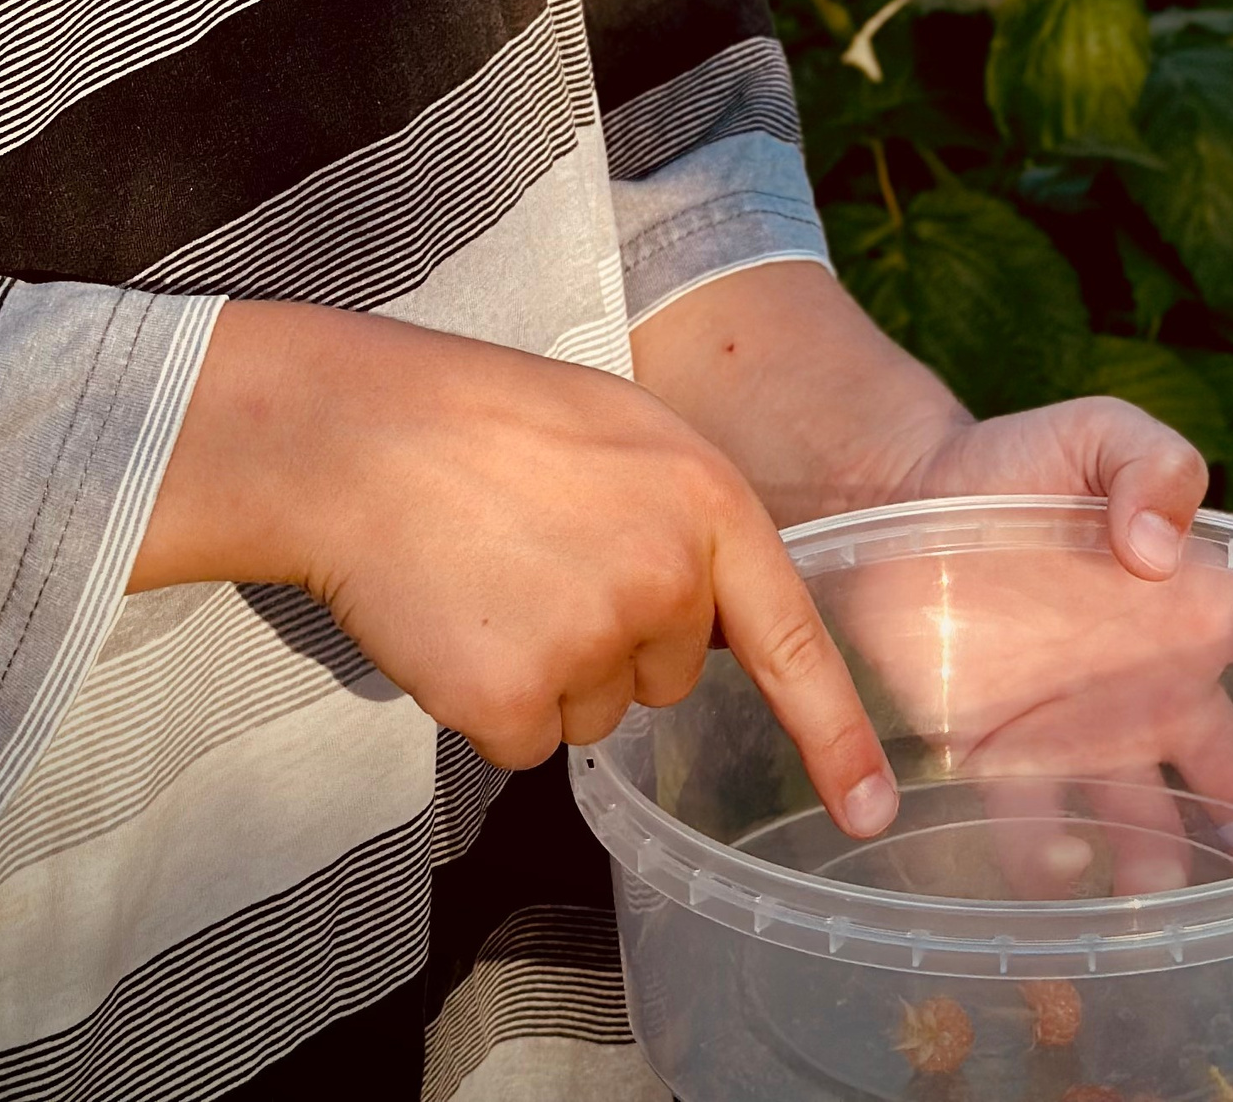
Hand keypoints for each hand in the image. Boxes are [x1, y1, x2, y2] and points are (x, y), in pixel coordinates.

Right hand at [132, 299, 896, 835]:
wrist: (364, 436)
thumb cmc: (490, 421)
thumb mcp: (628, 433)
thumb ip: (688, 520)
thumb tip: (710, 612)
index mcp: (710, 504)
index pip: (790, 641)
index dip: (835, 736)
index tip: (868, 811)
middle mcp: (668, 580)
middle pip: (666, 677)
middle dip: (612, 634)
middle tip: (540, 551)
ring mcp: (591, 643)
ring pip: (593, 714)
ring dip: (548, 667)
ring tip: (493, 574)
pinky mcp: (513, 701)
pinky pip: (528, 743)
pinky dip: (491, 702)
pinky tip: (457, 623)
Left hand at [859, 398, 1232, 895]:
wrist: (896, 499)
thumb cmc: (1007, 463)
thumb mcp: (1089, 428)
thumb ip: (1148, 461)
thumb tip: (1161, 550)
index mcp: (1192, 602)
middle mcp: (1151, 679)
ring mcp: (1083, 727)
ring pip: (1149, 824)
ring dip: (1165, 869)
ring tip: (1164, 899)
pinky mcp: (1004, 757)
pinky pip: (1040, 830)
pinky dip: (1052, 862)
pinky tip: (1060, 869)